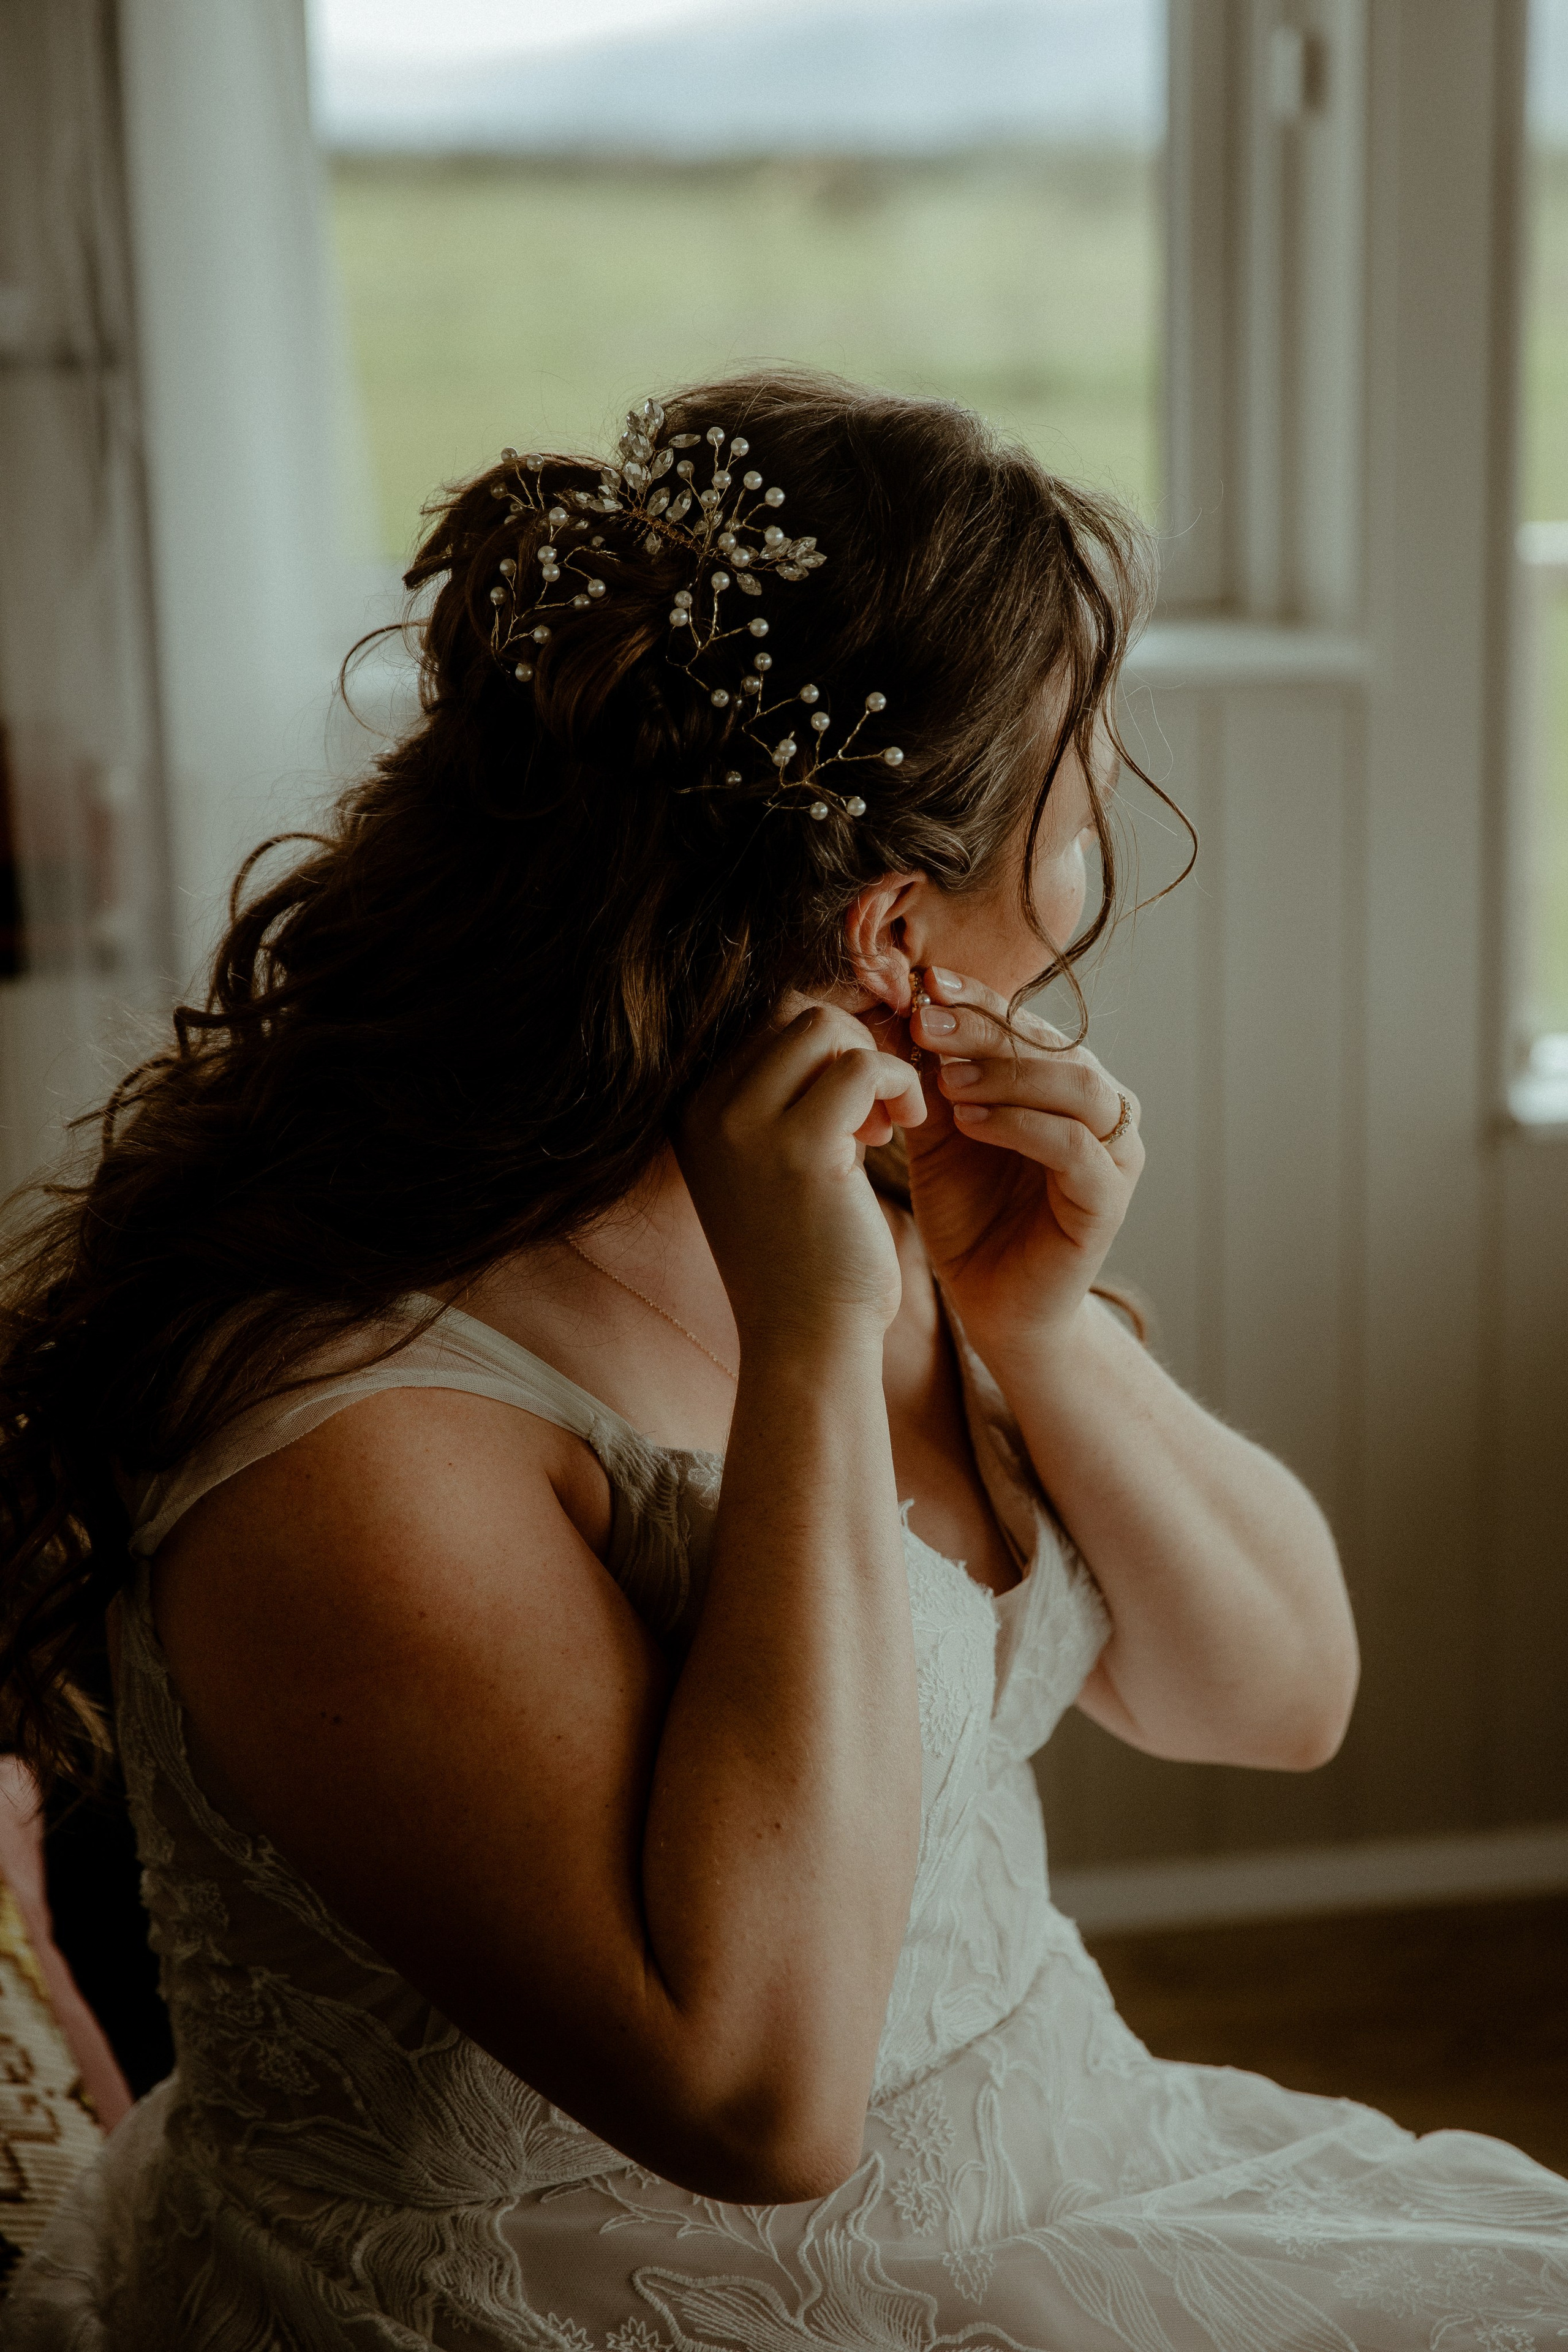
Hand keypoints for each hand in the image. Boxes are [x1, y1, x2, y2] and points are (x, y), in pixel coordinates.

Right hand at [678, 1004, 926, 1347]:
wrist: (805, 1342)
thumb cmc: (802, 1259)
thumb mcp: (769, 1166)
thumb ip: (779, 1098)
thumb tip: (831, 1022)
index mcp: (690, 1110)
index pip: (761, 1020)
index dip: (823, 1045)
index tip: (853, 1103)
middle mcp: (703, 1108)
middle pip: (791, 1011)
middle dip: (848, 1046)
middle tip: (874, 1113)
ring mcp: (744, 1125)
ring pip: (824, 1026)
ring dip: (874, 1063)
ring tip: (886, 1124)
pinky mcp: (800, 1147)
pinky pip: (863, 1066)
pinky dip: (898, 1084)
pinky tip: (904, 1130)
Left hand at [903, 968, 1142, 1349]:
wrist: (992, 1304)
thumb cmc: (969, 1214)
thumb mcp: (939, 1134)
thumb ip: (930, 1077)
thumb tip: (898, 1008)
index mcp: (1063, 1082)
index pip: (1026, 1022)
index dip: (979, 997)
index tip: (924, 981)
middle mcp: (1100, 1109)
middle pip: (1053, 1046)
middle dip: (987, 1028)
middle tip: (928, 1021)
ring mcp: (1113, 1154)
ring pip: (1077, 1088)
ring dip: (1008, 1073)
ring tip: (946, 1077)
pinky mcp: (1107, 1201)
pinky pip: (1075, 1149)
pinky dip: (1023, 1126)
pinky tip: (969, 1122)